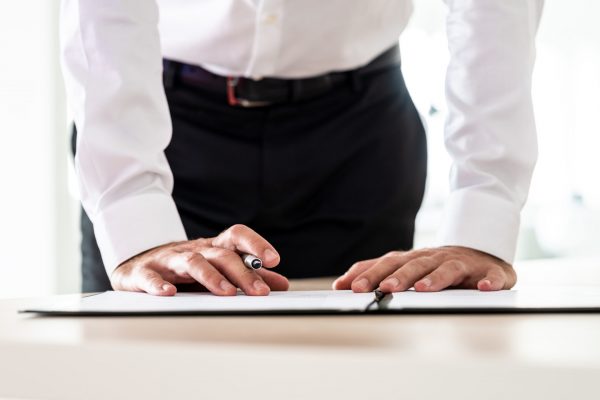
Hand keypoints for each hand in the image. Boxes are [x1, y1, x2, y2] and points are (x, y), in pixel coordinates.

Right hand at [111, 224, 288, 295]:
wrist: (138, 264)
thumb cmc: (185, 269)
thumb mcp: (217, 269)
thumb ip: (249, 275)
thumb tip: (282, 284)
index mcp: (213, 248)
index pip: (236, 236)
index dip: (256, 244)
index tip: (274, 260)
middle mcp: (193, 250)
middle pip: (221, 255)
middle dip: (242, 272)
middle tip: (259, 292)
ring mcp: (168, 260)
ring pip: (192, 263)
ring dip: (211, 277)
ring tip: (227, 293)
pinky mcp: (144, 273)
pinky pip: (151, 276)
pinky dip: (159, 285)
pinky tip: (169, 293)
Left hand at [332, 246, 515, 292]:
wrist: (478, 249)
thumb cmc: (435, 263)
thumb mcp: (404, 266)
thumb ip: (374, 273)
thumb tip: (340, 284)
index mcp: (413, 259)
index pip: (387, 264)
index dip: (371, 274)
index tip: (352, 287)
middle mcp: (434, 258)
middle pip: (414, 265)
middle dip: (398, 277)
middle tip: (385, 288)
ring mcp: (462, 263)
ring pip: (447, 269)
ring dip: (435, 278)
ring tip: (423, 289)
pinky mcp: (488, 270)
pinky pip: (490, 275)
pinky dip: (489, 281)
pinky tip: (484, 287)